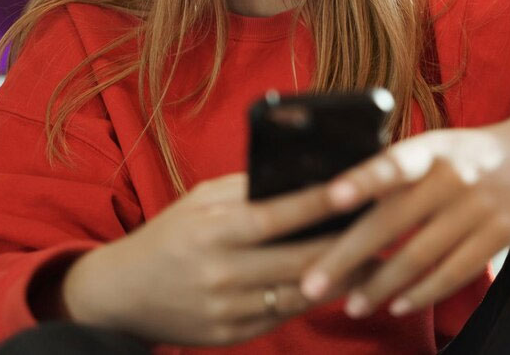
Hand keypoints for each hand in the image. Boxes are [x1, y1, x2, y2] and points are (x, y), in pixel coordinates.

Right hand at [62, 173, 361, 345]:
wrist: (120, 295)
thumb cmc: (170, 235)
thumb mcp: (200, 202)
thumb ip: (247, 190)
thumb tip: (303, 174)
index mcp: (212, 231)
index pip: (277, 215)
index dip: (321, 203)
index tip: (358, 189)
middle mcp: (220, 273)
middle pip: (300, 261)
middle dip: (349, 247)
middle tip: (389, 231)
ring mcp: (226, 310)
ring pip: (300, 293)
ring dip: (343, 277)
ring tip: (379, 260)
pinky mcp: (230, 336)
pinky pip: (285, 315)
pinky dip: (315, 297)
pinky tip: (341, 284)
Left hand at [299, 107, 509, 318]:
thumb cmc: (470, 153)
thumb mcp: (437, 145)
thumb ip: (396, 169)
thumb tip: (336, 199)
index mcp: (431, 149)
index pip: (393, 162)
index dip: (362, 179)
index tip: (330, 198)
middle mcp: (453, 176)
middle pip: (392, 221)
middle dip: (347, 256)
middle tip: (310, 283)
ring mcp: (479, 207)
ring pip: (420, 256)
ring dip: (380, 285)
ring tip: (351, 304)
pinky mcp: (500, 235)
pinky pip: (454, 272)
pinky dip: (423, 293)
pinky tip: (398, 304)